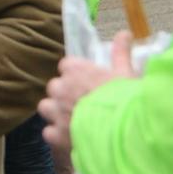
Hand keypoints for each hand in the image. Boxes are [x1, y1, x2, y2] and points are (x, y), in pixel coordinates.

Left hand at [39, 31, 135, 151]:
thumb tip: (125, 33)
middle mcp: (61, 89)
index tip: (86, 82)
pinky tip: (71, 140)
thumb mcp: (126, 73)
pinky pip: (49, 132)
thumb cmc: (124, 100)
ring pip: (46, 108)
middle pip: (54, 87)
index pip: (66, 65)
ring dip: (56, 113)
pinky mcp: (55, 135)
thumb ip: (120, 52)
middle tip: (82, 104)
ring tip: (73, 122)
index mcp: (75, 70)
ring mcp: (55, 112)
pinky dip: (57, 136)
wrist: (123, 133)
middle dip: (64, 94)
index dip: (75, 75)